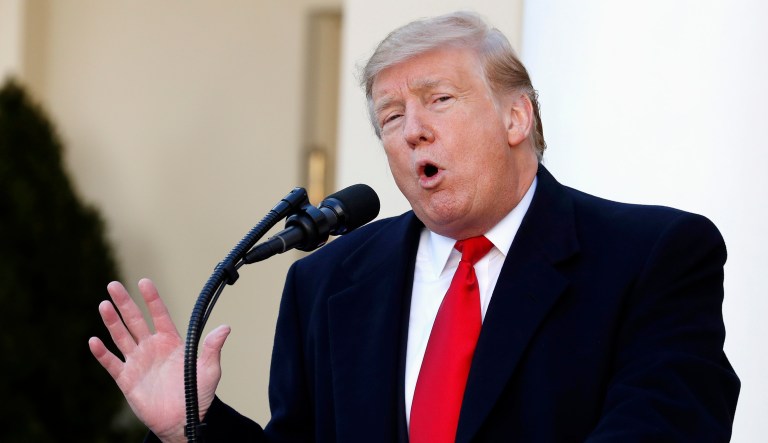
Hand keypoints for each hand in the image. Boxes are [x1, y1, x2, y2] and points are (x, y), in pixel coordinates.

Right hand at [88, 279, 229, 442]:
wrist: (183, 421)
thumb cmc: (197, 394)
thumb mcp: (209, 369)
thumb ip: (211, 348)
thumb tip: (225, 328)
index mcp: (171, 341)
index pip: (159, 314)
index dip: (152, 298)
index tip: (144, 282)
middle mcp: (152, 347)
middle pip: (135, 320)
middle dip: (125, 303)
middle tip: (114, 285)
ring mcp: (138, 361)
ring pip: (121, 337)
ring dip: (112, 322)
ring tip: (104, 305)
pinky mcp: (126, 379)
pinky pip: (112, 363)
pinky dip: (102, 353)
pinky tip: (94, 340)